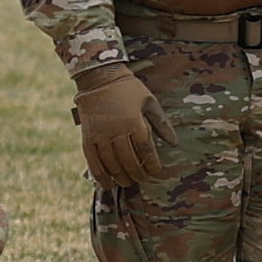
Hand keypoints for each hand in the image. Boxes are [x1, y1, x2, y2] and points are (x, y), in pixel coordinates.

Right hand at [75, 61, 171, 186]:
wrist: (99, 77)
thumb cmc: (128, 89)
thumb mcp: (149, 101)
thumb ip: (162, 123)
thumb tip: (174, 143)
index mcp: (134, 121)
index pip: (145, 149)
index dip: (152, 164)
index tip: (157, 172)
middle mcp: (116, 130)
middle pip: (129, 160)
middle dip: (138, 173)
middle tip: (144, 179)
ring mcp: (100, 135)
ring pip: (112, 164)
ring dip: (121, 177)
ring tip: (128, 183)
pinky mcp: (87, 137)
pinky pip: (93, 162)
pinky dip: (101, 176)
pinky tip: (108, 184)